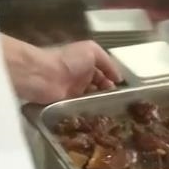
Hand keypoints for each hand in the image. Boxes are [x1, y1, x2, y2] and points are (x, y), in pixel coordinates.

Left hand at [4, 36, 121, 103]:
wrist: (44, 76)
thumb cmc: (68, 60)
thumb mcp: (92, 51)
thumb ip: (107, 62)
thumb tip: (118, 78)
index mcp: (86, 63)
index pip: (104, 74)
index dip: (113, 82)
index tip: (123, 92)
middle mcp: (81, 77)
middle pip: (99, 89)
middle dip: (109, 95)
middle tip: (119, 104)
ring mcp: (74, 92)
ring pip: (92, 100)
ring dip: (101, 105)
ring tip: (113, 113)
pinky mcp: (68, 105)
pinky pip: (82, 110)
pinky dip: (90, 113)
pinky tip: (99, 118)